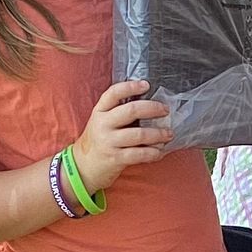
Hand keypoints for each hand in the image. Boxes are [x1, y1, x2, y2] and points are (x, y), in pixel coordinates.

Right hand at [73, 79, 172, 198]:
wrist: (83, 166)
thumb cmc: (99, 141)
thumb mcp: (102, 121)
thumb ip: (118, 112)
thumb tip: (148, 103)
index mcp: (99, 111)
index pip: (114, 93)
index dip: (131, 86)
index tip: (146, 85)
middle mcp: (103, 124)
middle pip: (131, 110)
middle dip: (152, 108)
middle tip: (165, 110)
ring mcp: (109, 142)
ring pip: (139, 134)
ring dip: (158, 134)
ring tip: (168, 134)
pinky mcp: (115, 158)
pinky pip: (139, 154)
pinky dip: (152, 153)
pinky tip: (159, 152)